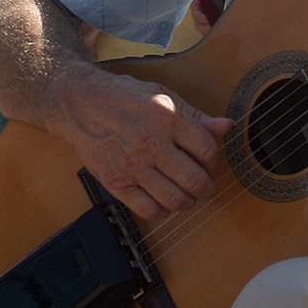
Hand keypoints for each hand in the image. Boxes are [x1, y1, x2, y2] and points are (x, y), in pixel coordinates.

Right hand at [56, 71, 231, 221]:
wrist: (81, 104)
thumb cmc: (124, 98)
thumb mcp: (163, 96)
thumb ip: (196, 116)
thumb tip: (226, 126)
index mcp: (166, 118)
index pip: (207, 149)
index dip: (213, 157)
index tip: (206, 158)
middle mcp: (150, 143)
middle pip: (195, 180)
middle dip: (207, 186)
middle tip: (204, 184)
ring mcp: (132, 165)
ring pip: (175, 200)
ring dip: (188, 202)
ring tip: (185, 194)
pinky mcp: (116, 181)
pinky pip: (148, 210)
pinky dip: (162, 211)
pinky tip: (162, 200)